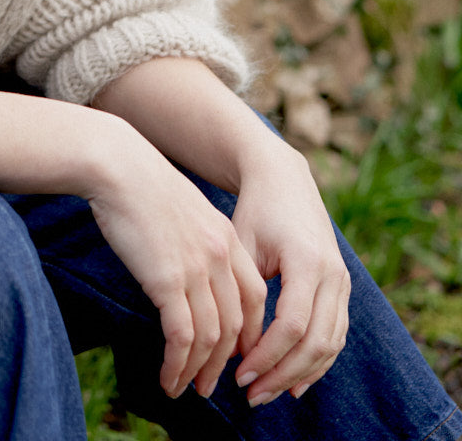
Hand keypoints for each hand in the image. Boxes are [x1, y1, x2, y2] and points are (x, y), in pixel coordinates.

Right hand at [88, 138, 266, 399]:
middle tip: (210, 385)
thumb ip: (197, 244)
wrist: (118, 166)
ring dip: (199, 371)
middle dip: (225, 362)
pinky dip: (177, 365)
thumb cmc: (140, 186)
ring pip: (211, 337)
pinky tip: (167, 378)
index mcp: (227, 238)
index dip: (247, 333)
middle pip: (236, 324)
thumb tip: (190, 277)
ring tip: (186, 389)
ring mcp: (196, 268)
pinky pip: (181, 336)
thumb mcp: (183, 212)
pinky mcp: (167, 279)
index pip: (253, 298)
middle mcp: (220, 255)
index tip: (233, 354)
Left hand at [230, 147, 350, 406]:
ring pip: (330, 345)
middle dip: (281, 373)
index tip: (239, 373)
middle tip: (250, 393)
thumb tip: (233, 347)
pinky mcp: (342, 289)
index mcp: (306, 259)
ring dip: (299, 374)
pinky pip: (335, 336)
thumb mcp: (243, 243)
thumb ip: (242, 292)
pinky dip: (316, 363)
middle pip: (315, 342)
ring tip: (266, 392)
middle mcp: (332, 274)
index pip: (293, 324)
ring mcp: (342, 282)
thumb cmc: (255, 211)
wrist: (284, 181)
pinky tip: (292, 382)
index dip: (267, 355)